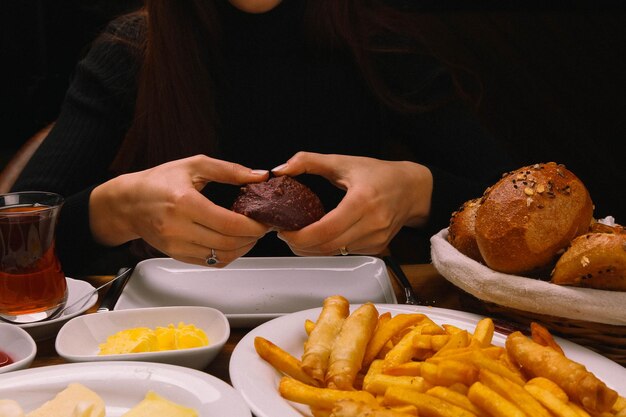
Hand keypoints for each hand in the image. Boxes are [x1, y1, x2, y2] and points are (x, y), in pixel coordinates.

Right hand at [90, 155, 270, 265]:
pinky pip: (209, 262)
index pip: (228, 223)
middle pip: (227, 243)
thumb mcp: (194, 165)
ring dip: (242, 249)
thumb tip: (258, 176)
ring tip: (251, 235)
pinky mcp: (176, 255)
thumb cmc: (159, 181)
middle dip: (252, 238)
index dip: (252, 226)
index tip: (264, 220)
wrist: (128, 202)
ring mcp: (176, 245)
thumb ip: (229, 170)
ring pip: (220, 256)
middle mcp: (178, 228)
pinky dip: (227, 255)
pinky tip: (234, 242)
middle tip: (262, 227)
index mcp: (184, 203)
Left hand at [272, 152, 432, 255]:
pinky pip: (345, 253)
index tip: (284, 231)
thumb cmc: (379, 174)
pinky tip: (320, 237)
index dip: (300, 236)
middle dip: (301, 246)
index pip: (326, 230)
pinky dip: (328, 248)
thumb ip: (308, 161)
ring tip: (299, 236)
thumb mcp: (343, 161)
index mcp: (362, 200)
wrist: (412, 188)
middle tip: (286, 235)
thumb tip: (280, 169)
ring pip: (335, 253)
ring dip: (312, 249)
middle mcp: (372, 223)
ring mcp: (376, 238)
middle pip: (327, 247)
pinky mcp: (377, 247)